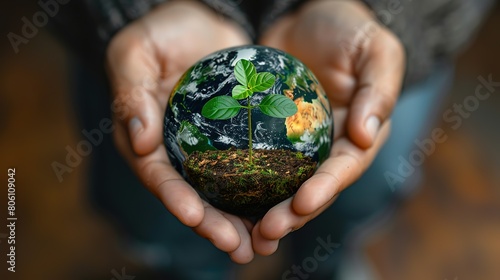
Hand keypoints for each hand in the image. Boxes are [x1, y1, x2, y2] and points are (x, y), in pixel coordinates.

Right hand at [106, 1, 254, 262]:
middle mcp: (177, 152)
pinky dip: (264, 190)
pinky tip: (286, 207)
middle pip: (194, 196)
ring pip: (224, 192)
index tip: (195, 216)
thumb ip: (131, 95)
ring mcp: (208, 149)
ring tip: (265, 243)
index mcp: (147, 139)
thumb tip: (139, 144)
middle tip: (237, 247)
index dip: (175, 199)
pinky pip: (250, 168)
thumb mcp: (134, 53)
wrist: (199, 19)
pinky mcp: (235, 139)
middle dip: (214, 225)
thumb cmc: (159, 33)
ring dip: (242, 220)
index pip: (159, 176)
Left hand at [254, 0, 404, 254]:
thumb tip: (368, 137)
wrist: (307, 14)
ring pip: (282, 183)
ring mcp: (296, 142)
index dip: (325, 188)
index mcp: (358, 134)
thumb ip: (379, 90)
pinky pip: (256, 160)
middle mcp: (327, 145)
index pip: (344, 167)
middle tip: (266, 233)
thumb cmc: (349, 29)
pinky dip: (243, 181)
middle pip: (311, 187)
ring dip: (266, 210)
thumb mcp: (376, 52)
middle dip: (291, 213)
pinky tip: (223, 199)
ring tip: (245, 234)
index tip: (302, 203)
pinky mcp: (268, 133)